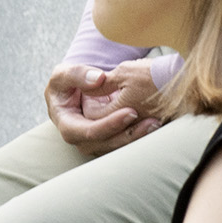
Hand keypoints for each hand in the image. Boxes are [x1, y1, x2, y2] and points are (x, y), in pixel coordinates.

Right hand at [45, 61, 163, 155]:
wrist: (71, 92)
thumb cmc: (65, 84)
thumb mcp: (63, 75)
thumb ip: (76, 74)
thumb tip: (98, 79)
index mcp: (69, 127)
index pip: (91, 131)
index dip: (111, 124)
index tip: (131, 111)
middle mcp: (84, 141)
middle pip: (109, 144)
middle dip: (131, 134)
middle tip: (153, 121)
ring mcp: (98, 144)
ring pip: (120, 148)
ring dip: (140, 137)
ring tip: (158, 123)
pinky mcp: (110, 141)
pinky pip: (126, 143)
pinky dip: (141, 135)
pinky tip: (157, 123)